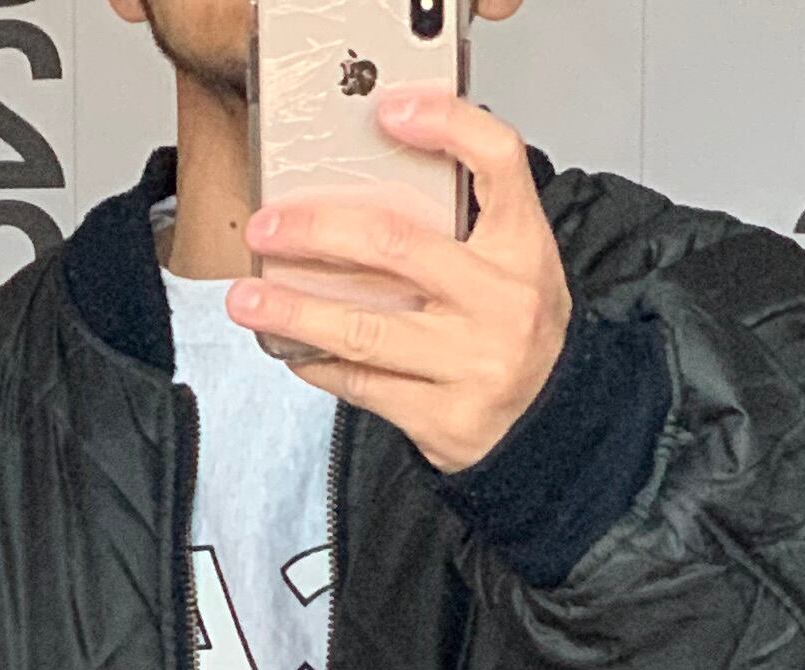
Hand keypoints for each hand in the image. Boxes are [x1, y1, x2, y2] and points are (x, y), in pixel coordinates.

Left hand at [231, 95, 570, 473]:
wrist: (556, 422)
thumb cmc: (517, 330)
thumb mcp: (513, 260)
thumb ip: (463, 219)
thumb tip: (364, 187)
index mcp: (522, 248)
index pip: (498, 161)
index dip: (447, 125)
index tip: (389, 112)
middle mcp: (501, 303)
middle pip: (395, 245)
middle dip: (316, 232)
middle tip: (267, 228)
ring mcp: (472, 364)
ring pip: (364, 329)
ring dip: (294, 311)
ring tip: (248, 300)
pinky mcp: (444, 418)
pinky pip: (363, 386)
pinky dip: (319, 365)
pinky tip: (293, 348)